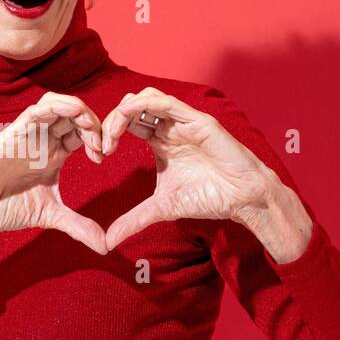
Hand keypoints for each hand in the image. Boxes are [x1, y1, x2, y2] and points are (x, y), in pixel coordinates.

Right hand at [0, 91, 108, 255]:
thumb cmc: (6, 208)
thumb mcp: (50, 215)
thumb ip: (78, 226)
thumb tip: (105, 246)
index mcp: (54, 154)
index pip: (82, 133)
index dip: (98, 137)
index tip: (104, 155)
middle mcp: (43, 140)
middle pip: (74, 115)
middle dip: (93, 123)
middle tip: (101, 144)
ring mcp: (29, 134)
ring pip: (57, 104)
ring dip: (78, 109)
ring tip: (88, 126)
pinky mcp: (14, 133)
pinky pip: (36, 111)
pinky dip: (56, 106)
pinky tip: (71, 112)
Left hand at [99, 87, 280, 249]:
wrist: (241, 199)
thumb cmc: (208, 198)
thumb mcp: (161, 208)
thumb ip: (133, 220)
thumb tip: (107, 241)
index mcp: (160, 141)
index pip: (127, 124)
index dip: (108, 133)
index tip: (98, 155)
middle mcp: (170, 127)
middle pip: (132, 108)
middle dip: (111, 121)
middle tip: (101, 144)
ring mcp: (183, 121)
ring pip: (146, 98)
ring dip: (123, 110)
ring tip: (112, 133)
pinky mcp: (197, 120)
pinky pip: (167, 102)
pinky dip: (144, 104)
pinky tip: (129, 116)